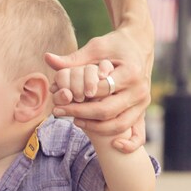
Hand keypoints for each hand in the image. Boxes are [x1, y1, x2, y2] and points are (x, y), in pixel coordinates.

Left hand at [46, 26, 152, 151]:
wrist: (139, 44)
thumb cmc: (114, 45)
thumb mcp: (95, 48)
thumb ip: (73, 59)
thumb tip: (47, 58)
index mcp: (130, 72)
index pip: (100, 91)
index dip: (79, 97)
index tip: (61, 98)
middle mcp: (140, 90)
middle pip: (107, 111)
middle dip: (81, 114)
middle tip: (61, 112)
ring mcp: (142, 102)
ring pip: (118, 125)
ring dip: (95, 128)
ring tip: (75, 121)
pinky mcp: (142, 111)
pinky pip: (137, 135)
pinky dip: (128, 144)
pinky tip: (113, 145)